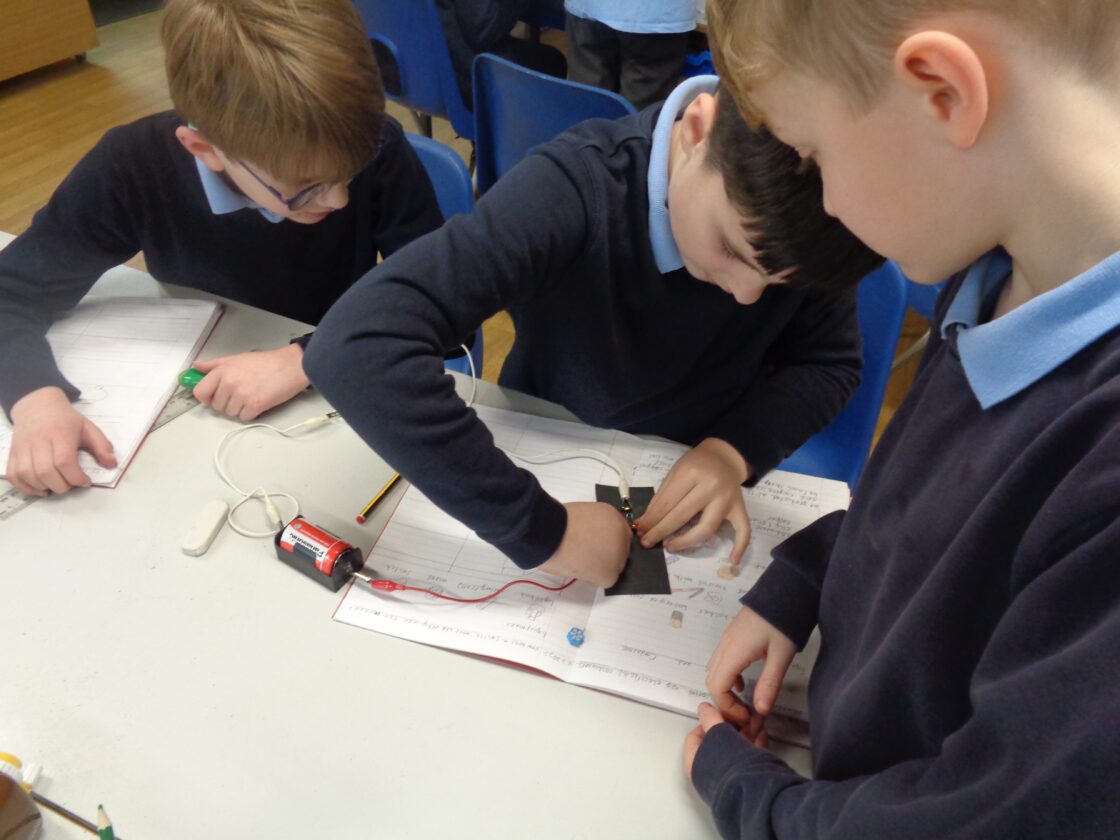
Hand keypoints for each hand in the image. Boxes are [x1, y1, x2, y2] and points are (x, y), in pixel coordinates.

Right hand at [6, 386, 115, 494]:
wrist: (37, 405)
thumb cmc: (65, 419)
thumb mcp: (88, 428)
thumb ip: (102, 446)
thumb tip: (112, 464)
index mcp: (60, 434)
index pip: (64, 461)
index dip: (76, 477)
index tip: (86, 481)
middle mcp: (38, 441)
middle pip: (45, 471)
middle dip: (61, 485)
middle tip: (71, 485)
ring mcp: (22, 447)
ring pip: (27, 474)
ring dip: (44, 487)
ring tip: (57, 486)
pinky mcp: (13, 453)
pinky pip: (13, 475)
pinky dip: (25, 487)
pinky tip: (40, 489)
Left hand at [191, 344, 309, 420]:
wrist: (291, 366)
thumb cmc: (266, 362)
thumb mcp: (236, 358)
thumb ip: (214, 364)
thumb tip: (196, 366)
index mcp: (222, 370)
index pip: (200, 392)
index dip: (206, 397)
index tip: (213, 397)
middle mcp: (229, 383)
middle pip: (216, 406)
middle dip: (226, 402)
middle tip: (241, 392)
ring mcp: (242, 395)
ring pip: (230, 413)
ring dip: (239, 408)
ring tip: (251, 395)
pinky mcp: (255, 405)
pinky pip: (244, 417)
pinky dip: (250, 413)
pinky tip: (258, 401)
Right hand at [537, 501, 630, 587]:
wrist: (551, 533)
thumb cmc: (559, 522)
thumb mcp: (585, 513)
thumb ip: (596, 525)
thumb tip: (593, 535)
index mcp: (615, 517)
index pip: (619, 534)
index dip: (606, 540)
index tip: (593, 543)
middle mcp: (622, 535)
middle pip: (619, 550)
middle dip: (605, 553)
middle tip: (585, 553)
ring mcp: (619, 555)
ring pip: (613, 566)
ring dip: (599, 565)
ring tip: (579, 560)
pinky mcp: (610, 574)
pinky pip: (605, 579)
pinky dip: (594, 577)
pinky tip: (580, 568)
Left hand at [636, 437, 751, 563]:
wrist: (723, 457)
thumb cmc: (695, 464)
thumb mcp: (675, 472)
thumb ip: (662, 496)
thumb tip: (646, 522)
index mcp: (692, 472)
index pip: (668, 502)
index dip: (652, 519)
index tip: (639, 530)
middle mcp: (712, 486)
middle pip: (683, 516)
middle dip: (661, 531)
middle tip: (647, 542)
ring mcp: (728, 498)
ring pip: (707, 527)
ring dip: (687, 542)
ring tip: (670, 547)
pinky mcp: (740, 508)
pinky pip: (744, 529)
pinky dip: (740, 546)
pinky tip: (732, 560)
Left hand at [683, 701, 767, 779]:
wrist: (753, 789)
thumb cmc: (730, 767)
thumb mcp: (717, 734)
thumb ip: (710, 719)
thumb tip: (704, 709)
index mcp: (695, 764)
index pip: (695, 738)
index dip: (707, 722)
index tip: (718, 714)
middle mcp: (710, 774)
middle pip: (717, 743)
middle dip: (731, 726)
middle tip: (739, 716)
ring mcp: (728, 778)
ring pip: (735, 749)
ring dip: (745, 734)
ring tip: (754, 722)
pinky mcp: (747, 780)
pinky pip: (748, 758)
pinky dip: (754, 745)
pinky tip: (760, 736)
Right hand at [707, 606, 796, 725]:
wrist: (783, 591)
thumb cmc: (783, 623)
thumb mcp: (781, 656)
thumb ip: (770, 684)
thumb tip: (761, 712)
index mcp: (733, 652)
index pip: (716, 687)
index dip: (727, 707)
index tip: (747, 717)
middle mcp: (725, 646)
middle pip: (712, 680)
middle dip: (724, 701)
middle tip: (745, 713)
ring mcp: (727, 639)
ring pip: (715, 670)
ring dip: (725, 688)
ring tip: (745, 701)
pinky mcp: (733, 636)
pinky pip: (721, 661)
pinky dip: (728, 676)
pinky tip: (744, 682)